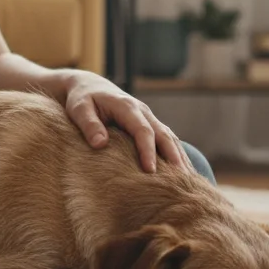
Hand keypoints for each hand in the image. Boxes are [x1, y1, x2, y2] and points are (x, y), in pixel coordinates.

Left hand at [61, 73, 191, 173]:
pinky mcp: (149, 125)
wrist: (89, 86)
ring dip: (180, 158)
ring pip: (170, 138)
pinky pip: (167, 140)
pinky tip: (184, 173)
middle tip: (181, 181)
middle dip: (173, 157)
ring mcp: (149, 118)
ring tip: (189, 182)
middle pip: (164, 135)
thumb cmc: (82, 100)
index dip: (148, 150)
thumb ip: (89, 124)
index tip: (150, 170)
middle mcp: (143, 111)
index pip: (142, 130)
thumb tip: (100, 144)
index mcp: (127, 107)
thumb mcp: (79, 109)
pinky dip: (177, 155)